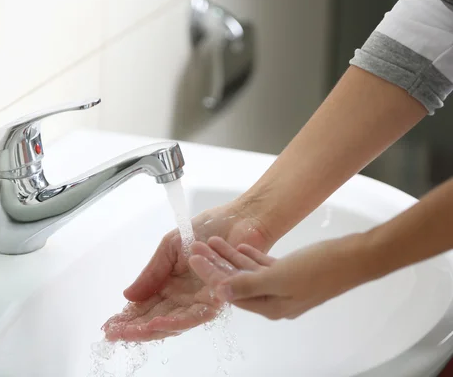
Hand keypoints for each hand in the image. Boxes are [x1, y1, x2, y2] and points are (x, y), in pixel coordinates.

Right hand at [102, 201, 271, 341]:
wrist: (239, 219)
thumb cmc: (206, 230)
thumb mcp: (169, 248)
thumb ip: (151, 272)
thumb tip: (127, 295)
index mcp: (170, 285)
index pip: (145, 306)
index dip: (127, 317)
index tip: (108, 325)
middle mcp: (184, 298)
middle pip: (156, 319)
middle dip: (133, 328)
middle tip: (112, 334)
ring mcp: (200, 301)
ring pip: (173, 323)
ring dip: (150, 329)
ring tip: (130, 333)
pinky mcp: (217, 299)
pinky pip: (195, 316)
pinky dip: (175, 321)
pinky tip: (156, 323)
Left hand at [189, 234, 369, 319]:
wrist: (355, 257)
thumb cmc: (320, 268)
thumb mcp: (280, 277)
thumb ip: (248, 284)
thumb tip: (220, 292)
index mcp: (270, 307)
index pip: (231, 292)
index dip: (211, 275)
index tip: (194, 259)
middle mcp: (274, 300)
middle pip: (237, 282)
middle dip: (216, 265)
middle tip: (197, 247)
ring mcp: (283, 286)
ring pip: (249, 272)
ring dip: (230, 257)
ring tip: (212, 241)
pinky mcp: (291, 272)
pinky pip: (264, 266)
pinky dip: (251, 256)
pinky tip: (239, 246)